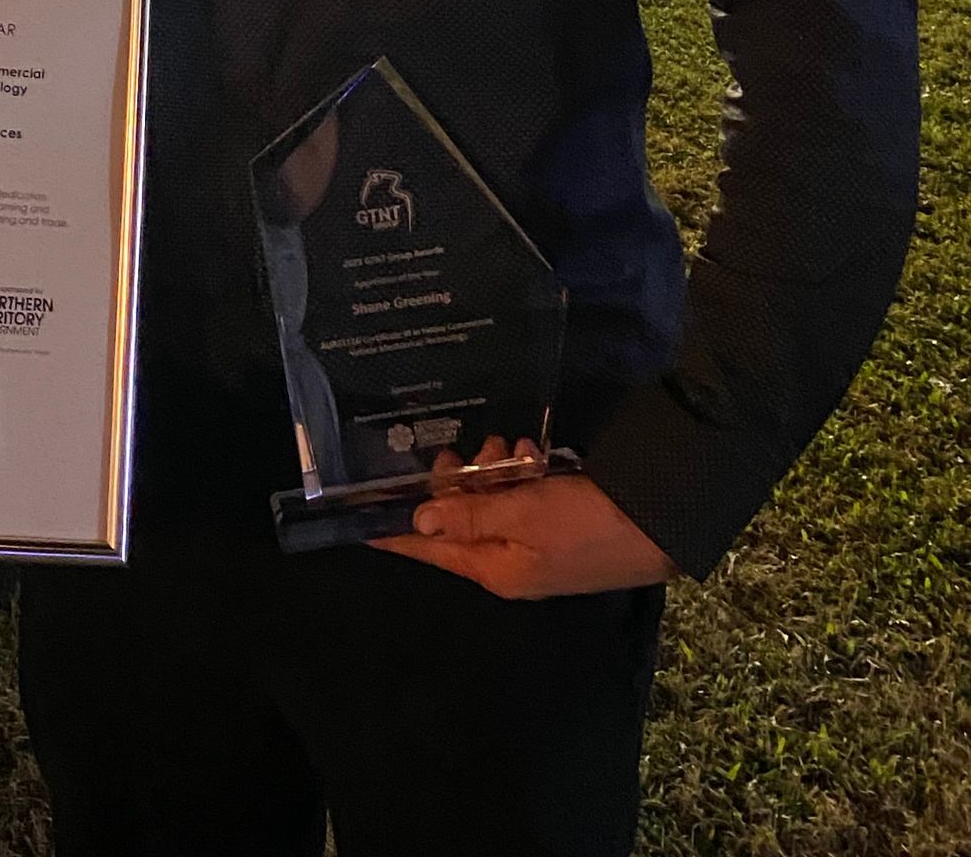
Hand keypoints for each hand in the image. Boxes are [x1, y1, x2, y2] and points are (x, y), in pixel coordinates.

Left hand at [371, 439, 674, 598]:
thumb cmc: (586, 522)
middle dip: (458, 481)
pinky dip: (521, 474)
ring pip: (488, 501)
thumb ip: (469, 517)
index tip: (358, 517)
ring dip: (493, 470)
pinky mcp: (556, 524)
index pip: (430, 549)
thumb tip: (417, 522)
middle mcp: (506, 561)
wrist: (660, 521)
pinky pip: (520, 497)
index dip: (394, 531)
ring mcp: (533, 544)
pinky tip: (535, 454)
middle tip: (467, 452)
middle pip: (457, 518)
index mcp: (492, 569)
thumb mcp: (523, 516)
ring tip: (512, 448)